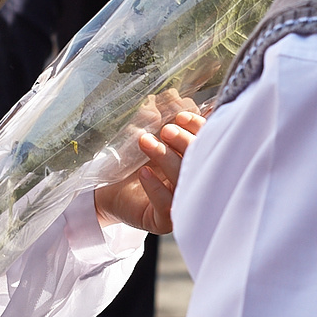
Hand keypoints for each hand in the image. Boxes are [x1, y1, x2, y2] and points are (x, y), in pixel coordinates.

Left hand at [96, 99, 201, 234]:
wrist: (106, 188)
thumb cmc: (133, 159)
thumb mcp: (146, 130)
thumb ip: (161, 114)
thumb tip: (173, 95)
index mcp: (198, 160)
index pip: (210, 142)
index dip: (199, 128)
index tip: (181, 115)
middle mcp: (196, 183)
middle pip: (202, 162)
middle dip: (185, 143)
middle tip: (166, 130)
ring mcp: (182, 204)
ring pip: (184, 182)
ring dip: (165, 159)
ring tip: (145, 142)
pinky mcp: (164, 222)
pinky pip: (166, 207)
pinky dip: (156, 188)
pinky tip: (144, 173)